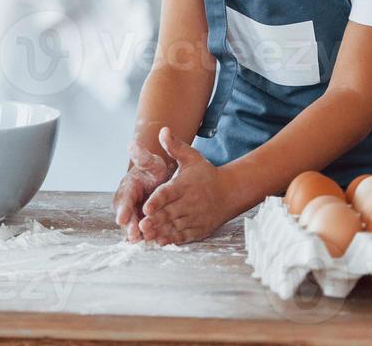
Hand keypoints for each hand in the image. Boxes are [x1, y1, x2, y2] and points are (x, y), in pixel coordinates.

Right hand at [112, 138, 173, 242]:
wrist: (161, 179)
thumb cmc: (155, 170)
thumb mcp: (151, 162)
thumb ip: (142, 156)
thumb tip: (132, 143)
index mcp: (127, 188)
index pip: (123, 200)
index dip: (123, 210)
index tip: (122, 218)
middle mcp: (127, 204)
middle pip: (127, 218)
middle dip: (130, 227)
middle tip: (134, 236)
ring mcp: (135, 215)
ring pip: (134, 227)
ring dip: (138, 235)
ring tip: (143, 242)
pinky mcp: (143, 223)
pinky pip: (143, 232)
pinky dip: (147, 238)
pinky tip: (154, 243)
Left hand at [137, 127, 237, 244]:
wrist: (230, 191)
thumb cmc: (206, 174)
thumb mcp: (192, 157)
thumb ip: (175, 146)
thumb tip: (162, 130)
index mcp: (185, 185)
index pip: (169, 194)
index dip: (157, 201)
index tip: (146, 207)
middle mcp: (189, 202)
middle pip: (170, 213)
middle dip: (155, 220)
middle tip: (141, 225)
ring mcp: (195, 217)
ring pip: (175, 226)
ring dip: (161, 232)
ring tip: (146, 235)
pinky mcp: (198, 229)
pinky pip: (184, 236)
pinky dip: (172, 240)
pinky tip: (160, 241)